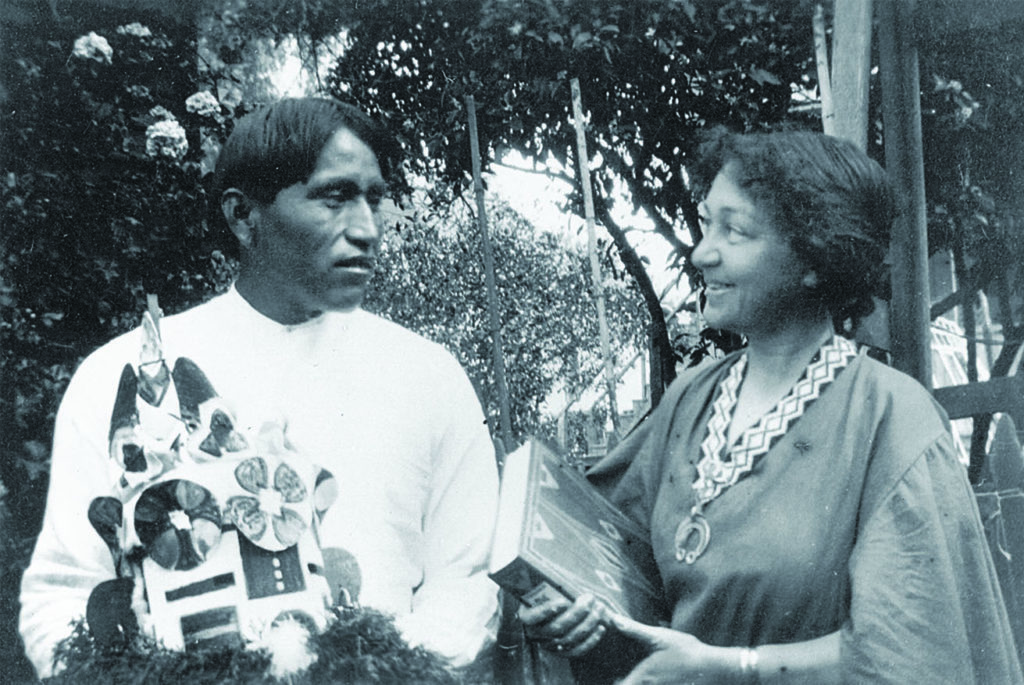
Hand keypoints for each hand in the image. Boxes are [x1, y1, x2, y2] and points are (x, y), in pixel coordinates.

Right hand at [517, 593, 608, 657]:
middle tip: (590, 598)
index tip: (563, 601)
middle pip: (557, 627)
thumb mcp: (542, 591)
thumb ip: (551, 588)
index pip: (532, 617)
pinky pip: (578, 650)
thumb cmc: (545, 598)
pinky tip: (601, 628)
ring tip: (599, 608)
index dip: (547, 610)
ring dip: (588, 623)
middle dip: (577, 612)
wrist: (546, 616)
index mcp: (526, 617)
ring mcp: (550, 645)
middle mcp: (536, 634)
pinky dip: (591, 640)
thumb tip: (565, 581)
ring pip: (570, 638)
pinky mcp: (563, 653)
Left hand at [611, 614, 734, 684]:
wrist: (714, 669)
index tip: (604, 674)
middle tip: (611, 670)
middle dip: (620, 680)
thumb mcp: (659, 637)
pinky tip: (649, 671)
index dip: (611, 681)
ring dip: (633, 679)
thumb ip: (634, 630)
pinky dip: (646, 680)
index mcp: (641, 678)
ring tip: (626, 670)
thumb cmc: (686, 652)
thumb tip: (614, 619)